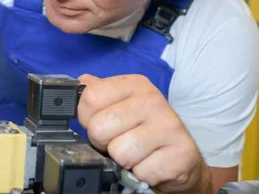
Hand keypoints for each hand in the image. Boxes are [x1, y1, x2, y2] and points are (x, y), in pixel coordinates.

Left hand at [77, 74, 211, 193]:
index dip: (87, 117)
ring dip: (122, 160)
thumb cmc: (143, 131)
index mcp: (134, 84)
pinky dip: (141, 174)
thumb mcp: (120, 105)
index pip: (90, 97)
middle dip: (103, 142)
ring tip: (136, 153)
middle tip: (119, 141)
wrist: (180, 158)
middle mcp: (153, 100)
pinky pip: (140, 172)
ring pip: (118, 152)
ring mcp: (169, 126)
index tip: (101, 122)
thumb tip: (78, 83)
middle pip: (99, 127)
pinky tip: (150, 164)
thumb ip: (97, 92)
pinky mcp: (180, 154)